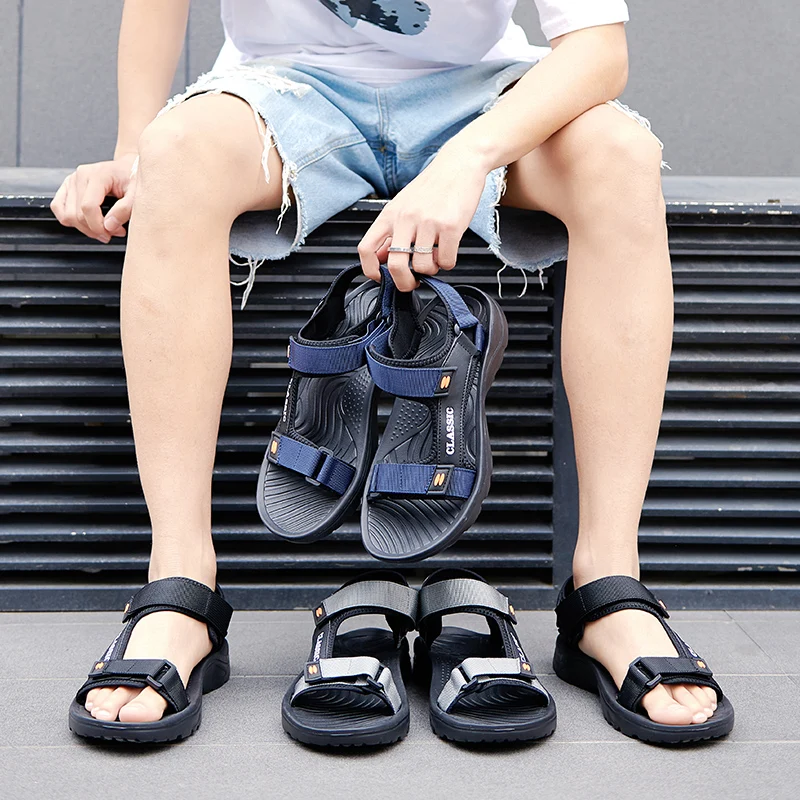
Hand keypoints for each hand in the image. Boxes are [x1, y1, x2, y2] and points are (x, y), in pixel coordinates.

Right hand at [50, 152, 138, 242]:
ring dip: (84, 228)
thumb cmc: (134, 178)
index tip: (113, 233)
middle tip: (113, 232)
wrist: (129, 168)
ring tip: (103, 229)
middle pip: (76, 214)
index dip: (98, 226)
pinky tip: (88, 223)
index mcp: (97, 174)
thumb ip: (125, 210)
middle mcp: (81, 175)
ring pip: (67, 215)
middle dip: (95, 230)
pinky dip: (71, 221)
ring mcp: (72, 180)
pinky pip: (58, 207)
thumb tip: (109, 226)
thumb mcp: (138, 194)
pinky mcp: (68, 186)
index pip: (88, 207)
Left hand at [358, 146, 488, 290]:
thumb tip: (381, 259)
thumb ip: (391, 232)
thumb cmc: (432, 186)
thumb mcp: (403, 206)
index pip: (366, 248)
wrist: (459, 164)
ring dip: (430, 270)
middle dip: (404, 282)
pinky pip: (446, 261)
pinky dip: (447, 263)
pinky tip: (447, 251)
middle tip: (412, 282)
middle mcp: (406, 218)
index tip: (380, 278)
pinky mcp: (451, 226)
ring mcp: (428, 222)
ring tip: (434, 258)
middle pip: (395, 265)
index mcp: (390, 215)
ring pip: (422, 266)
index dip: (370, 270)